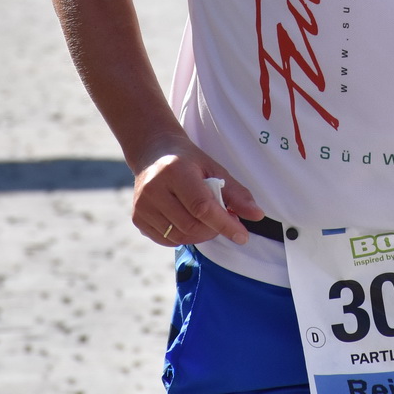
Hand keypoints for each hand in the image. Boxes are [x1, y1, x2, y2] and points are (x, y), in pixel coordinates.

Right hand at [129, 135, 263, 247]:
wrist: (153, 153)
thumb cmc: (188, 161)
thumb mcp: (214, 168)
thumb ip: (236, 193)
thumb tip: (256, 216)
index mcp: (175, 171)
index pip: (202, 206)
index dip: (224, 224)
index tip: (243, 236)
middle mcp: (154, 188)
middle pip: (191, 225)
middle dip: (214, 229)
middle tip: (224, 219)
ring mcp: (142, 205)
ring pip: (179, 236)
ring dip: (200, 234)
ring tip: (206, 219)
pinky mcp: (137, 218)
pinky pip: (167, 239)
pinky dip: (183, 236)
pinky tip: (187, 220)